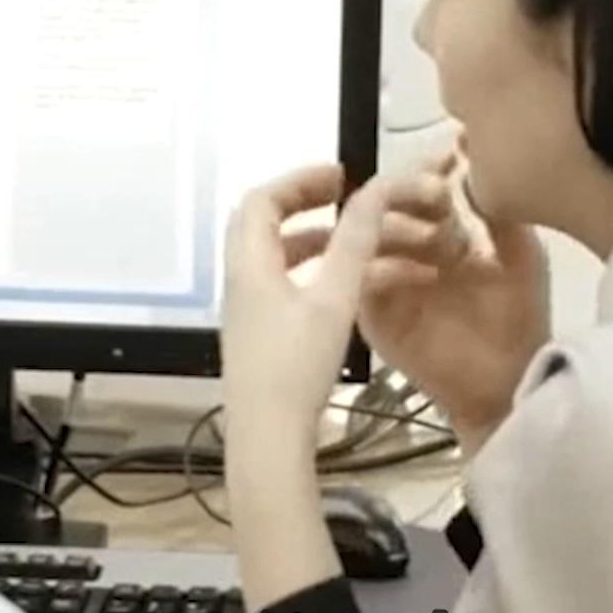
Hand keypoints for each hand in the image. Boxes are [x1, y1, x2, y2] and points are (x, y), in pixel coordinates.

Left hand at [222, 164, 392, 442]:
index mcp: (249, 265)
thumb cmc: (297, 367)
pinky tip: (351, 287)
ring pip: (278, 257)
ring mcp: (246, 310)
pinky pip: (284, 286)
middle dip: (306, 204)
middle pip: (263, 223)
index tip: (342, 176)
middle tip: (347, 199)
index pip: (262, 200)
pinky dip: (316, 273)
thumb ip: (354, 244)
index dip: (301, 180)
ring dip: (318, 241)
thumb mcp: (334, 300)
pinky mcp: (259, 335)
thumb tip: (373, 192)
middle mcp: (240, 281)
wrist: (268, 436)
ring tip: (363, 241)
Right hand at [360, 145, 550, 446]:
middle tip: (439, 192)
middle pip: (386, 205)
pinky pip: (364, 282)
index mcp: (438, 234)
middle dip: (410, 191)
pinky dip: (390, 271)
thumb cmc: (518, 321)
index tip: (449, 154)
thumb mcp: (521, 255)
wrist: (508, 384)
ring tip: (441, 234)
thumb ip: (497, 210)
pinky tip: (427, 274)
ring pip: (368, 235)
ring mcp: (384, 281)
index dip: (429, 170)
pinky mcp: (373, 314)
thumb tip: (468, 154)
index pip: (421, 190)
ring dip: (400, 227)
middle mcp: (405, 251)